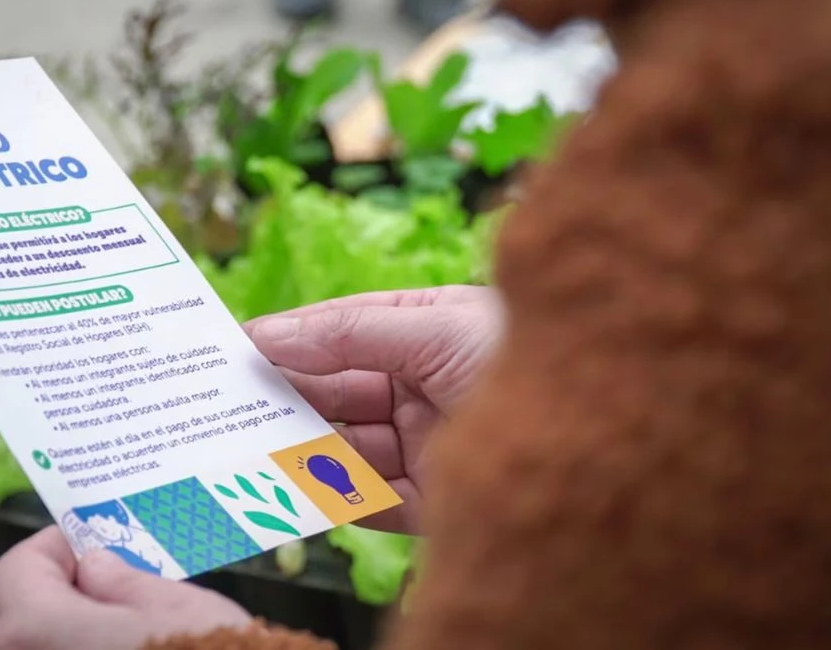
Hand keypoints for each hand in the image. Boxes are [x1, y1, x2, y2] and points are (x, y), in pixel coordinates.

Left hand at [0, 526, 251, 649]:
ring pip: (49, 649)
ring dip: (82, 632)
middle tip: (123, 580)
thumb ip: (120, 580)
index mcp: (36, 632)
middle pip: (28, 619)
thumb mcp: (172, 605)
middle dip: (72, 594)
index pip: (16, 573)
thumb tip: (93, 567)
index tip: (97, 544)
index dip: (56, 550)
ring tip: (137, 623)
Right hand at [245, 286, 501, 533]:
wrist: (600, 444)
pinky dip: (330, 499)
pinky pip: (370, 501)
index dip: (293, 336)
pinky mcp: (434, 502)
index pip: (347, 328)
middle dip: (287, 394)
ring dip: (300, 447)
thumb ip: (351, 334)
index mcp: (431, 331)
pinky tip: (293, 488)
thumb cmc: (525, 360)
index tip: (238, 345)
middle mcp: (424, 386)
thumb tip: (272, 335)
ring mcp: (426, 444)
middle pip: (338, 390)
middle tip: (230, 399)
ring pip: (346, 448)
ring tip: (248, 445)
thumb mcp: (439, 330)